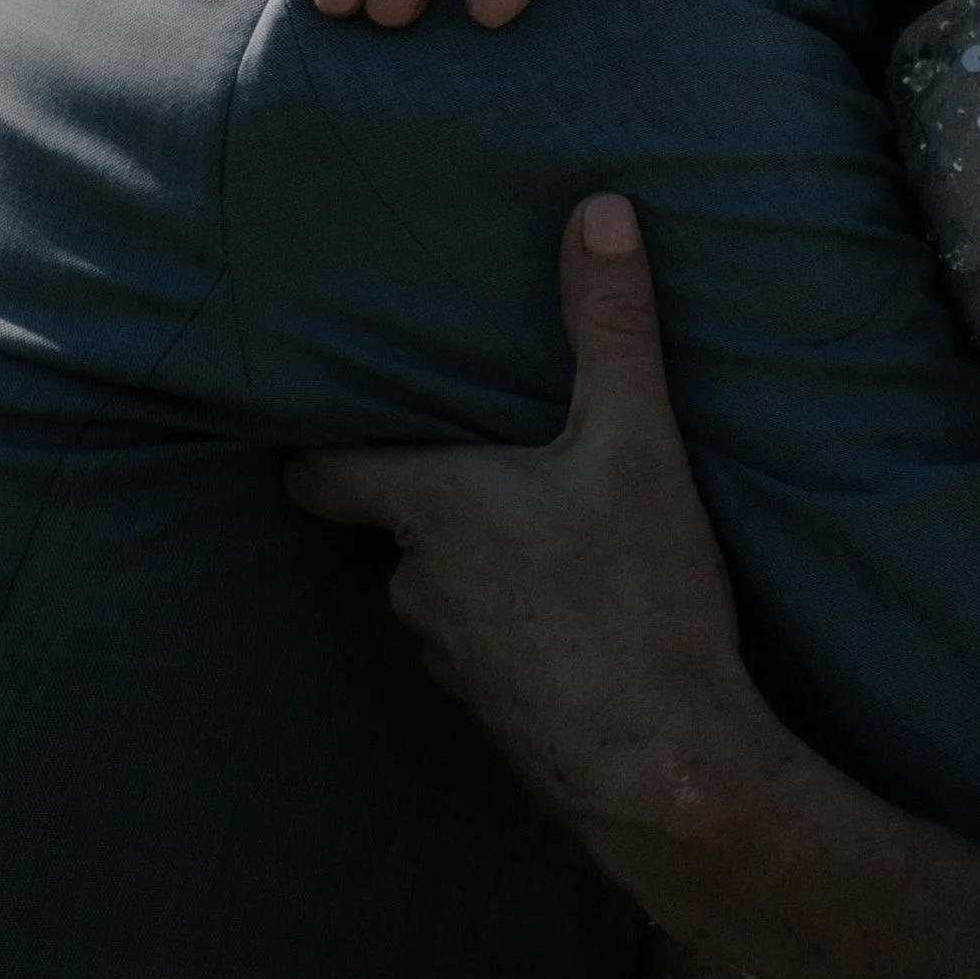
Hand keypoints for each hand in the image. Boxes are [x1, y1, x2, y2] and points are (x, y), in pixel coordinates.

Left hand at [286, 196, 789, 897]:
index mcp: (433, 512)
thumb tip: (601, 206)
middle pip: (396, 523)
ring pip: (443, 586)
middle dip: (431, 490)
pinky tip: (578, 609)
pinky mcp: (497, 712)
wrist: (670, 772)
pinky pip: (487, 643)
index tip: (309, 409)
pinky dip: (517, 620)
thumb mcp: (638, 445)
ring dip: (478, 559)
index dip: (313, 442)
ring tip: (544, 527)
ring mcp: (453, 659)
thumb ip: (613, 327)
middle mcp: (420, 587)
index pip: (322, 474)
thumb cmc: (642, 600)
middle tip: (481, 447)